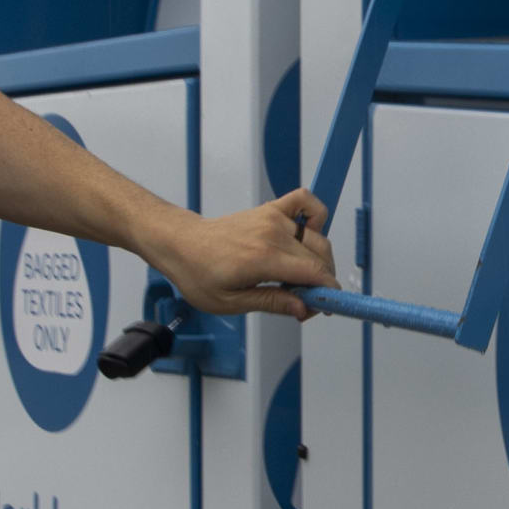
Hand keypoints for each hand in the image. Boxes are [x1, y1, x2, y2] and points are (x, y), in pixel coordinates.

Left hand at [145, 189, 337, 320]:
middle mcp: (272, 234)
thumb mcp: (231, 302)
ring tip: (297, 278)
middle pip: (321, 257)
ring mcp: (273, 218)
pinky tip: (307, 235)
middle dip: (321, 283)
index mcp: (263, 259)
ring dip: (318, 260)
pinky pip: (305, 201)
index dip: (327, 293)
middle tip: (303, 301)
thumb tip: (303, 308)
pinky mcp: (270, 209)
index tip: (323, 307)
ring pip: (317, 238)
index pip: (316, 273)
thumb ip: (272, 303)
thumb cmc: (199, 273)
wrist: (181, 244)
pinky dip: (315, 216)